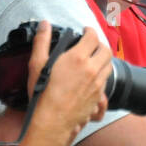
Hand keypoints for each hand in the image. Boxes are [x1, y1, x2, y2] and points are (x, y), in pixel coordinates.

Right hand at [25, 22, 111, 145]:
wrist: (53, 121)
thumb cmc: (43, 93)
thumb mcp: (37, 64)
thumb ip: (42, 42)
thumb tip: (44, 24)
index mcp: (78, 58)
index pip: (92, 37)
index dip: (90, 30)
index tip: (85, 30)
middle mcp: (92, 69)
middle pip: (106, 50)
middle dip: (100, 44)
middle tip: (92, 44)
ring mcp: (97, 84)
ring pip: (109, 65)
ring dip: (103, 59)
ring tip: (94, 58)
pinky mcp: (98, 96)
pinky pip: (105, 81)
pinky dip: (101, 74)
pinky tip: (92, 76)